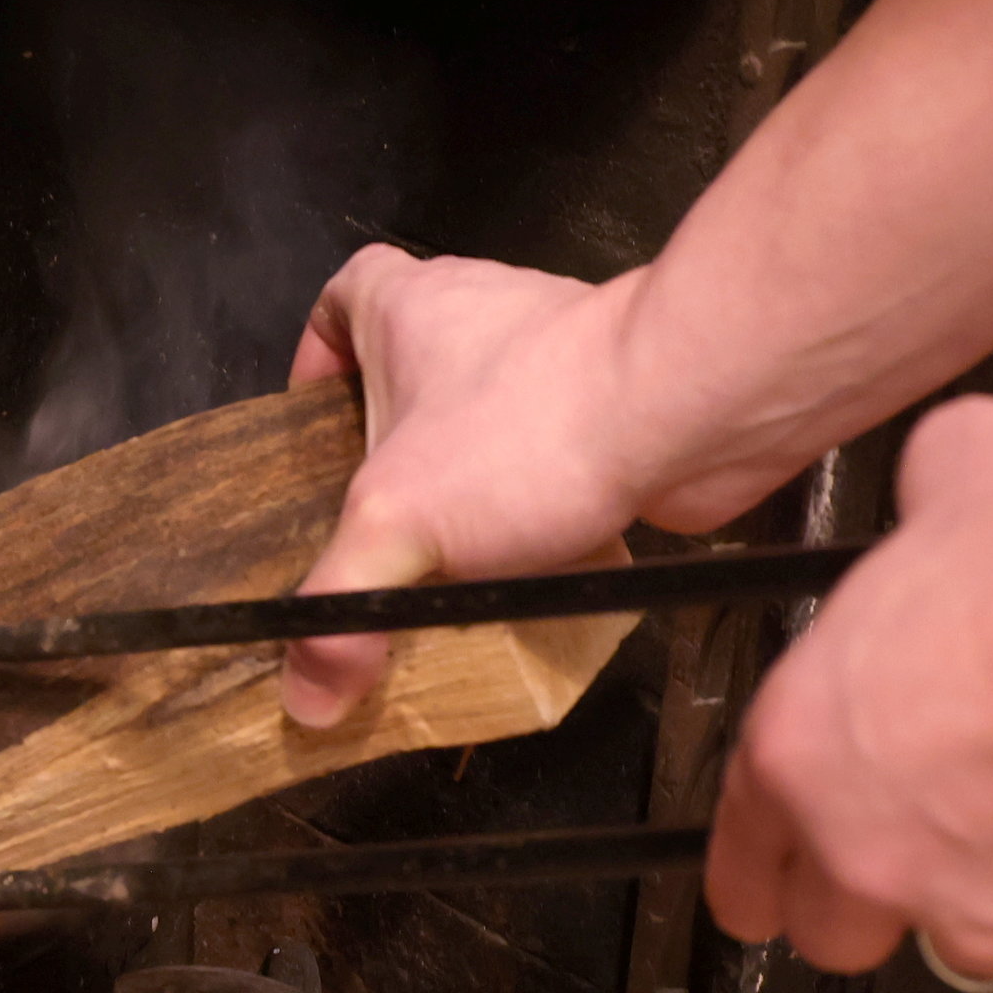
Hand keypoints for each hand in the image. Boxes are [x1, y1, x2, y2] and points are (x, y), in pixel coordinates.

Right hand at [277, 248, 771, 728]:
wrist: (684, 413)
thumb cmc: (535, 423)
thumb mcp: (396, 526)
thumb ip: (340, 612)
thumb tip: (309, 694)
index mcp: (406, 310)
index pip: (339, 298)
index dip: (315, 356)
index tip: (310, 419)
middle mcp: (478, 319)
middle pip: (411, 376)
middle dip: (392, 451)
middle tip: (372, 525)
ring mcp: (549, 362)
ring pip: (486, 424)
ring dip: (468, 487)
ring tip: (447, 566)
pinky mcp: (609, 409)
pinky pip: (551, 464)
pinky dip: (538, 515)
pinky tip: (531, 573)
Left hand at [700, 395, 992, 986]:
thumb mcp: (962, 466)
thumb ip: (921, 513)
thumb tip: (941, 504)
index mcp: (808, 747)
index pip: (742, 848)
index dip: (754, 866)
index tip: (763, 883)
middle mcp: (883, 853)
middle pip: (834, 931)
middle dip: (863, 901)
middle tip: (916, 839)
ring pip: (968, 941)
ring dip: (992, 893)